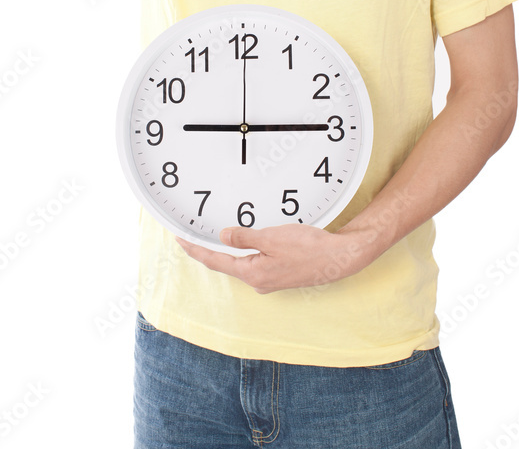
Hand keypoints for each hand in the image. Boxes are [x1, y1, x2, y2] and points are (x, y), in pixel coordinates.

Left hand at [175, 222, 374, 294]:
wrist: (339, 258)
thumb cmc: (309, 248)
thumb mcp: (271, 237)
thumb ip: (244, 237)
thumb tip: (223, 236)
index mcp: (253, 273)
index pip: (215, 261)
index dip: (195, 250)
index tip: (179, 240)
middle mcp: (258, 281)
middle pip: (225, 264)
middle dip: (207, 251)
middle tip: (189, 237)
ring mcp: (269, 280)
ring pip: (240, 264)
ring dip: (226, 252)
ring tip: (211, 239)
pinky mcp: (280, 275)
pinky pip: (254, 263)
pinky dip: (244, 253)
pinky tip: (244, 244)